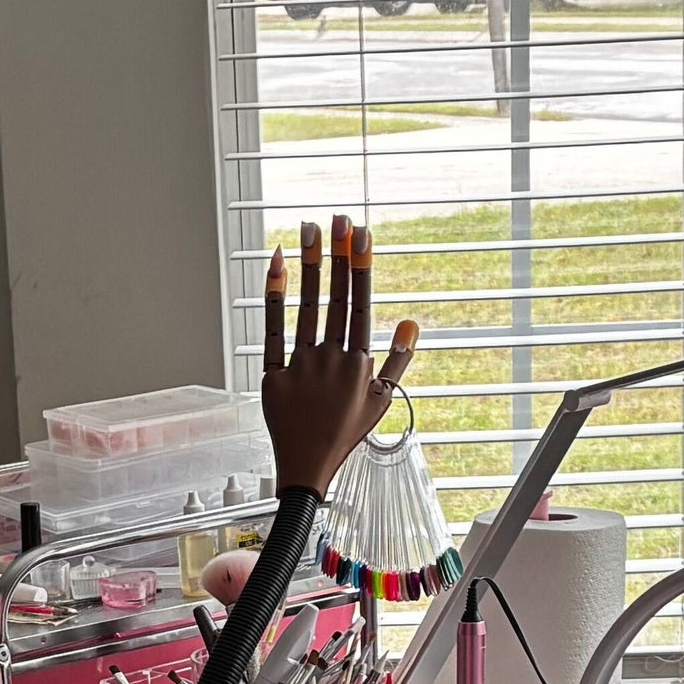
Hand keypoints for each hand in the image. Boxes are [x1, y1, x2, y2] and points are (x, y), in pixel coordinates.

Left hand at [260, 214, 419, 497]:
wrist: (307, 466)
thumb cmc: (345, 432)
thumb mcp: (382, 399)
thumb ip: (398, 359)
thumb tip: (411, 322)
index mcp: (360, 364)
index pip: (361, 304)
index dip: (361, 267)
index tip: (362, 234)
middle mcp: (332, 360)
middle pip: (335, 297)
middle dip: (337, 255)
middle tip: (337, 217)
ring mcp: (302, 365)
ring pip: (306, 307)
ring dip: (309, 265)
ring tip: (310, 230)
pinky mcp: (274, 373)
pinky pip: (273, 328)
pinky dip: (274, 294)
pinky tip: (278, 264)